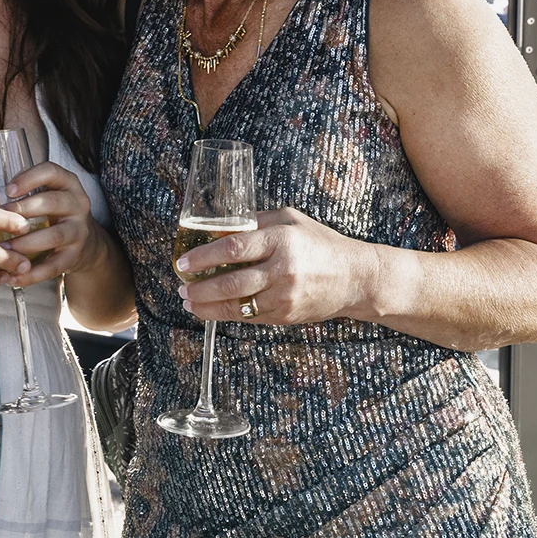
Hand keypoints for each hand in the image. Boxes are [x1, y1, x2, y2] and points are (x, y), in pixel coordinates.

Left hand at [0, 162, 106, 287]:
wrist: (85, 244)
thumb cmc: (53, 215)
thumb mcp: (40, 199)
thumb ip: (9, 197)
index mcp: (66, 184)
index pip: (51, 172)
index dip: (29, 179)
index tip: (8, 190)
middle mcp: (77, 204)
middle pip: (53, 201)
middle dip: (25, 210)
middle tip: (0, 219)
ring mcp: (78, 230)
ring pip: (54, 235)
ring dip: (26, 244)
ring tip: (3, 250)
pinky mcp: (75, 256)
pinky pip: (54, 266)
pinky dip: (32, 274)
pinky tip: (13, 277)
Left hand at [174, 206, 380, 325]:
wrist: (355, 278)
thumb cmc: (321, 243)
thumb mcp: (291, 220)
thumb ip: (257, 222)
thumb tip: (222, 227)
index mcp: (281, 240)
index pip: (234, 247)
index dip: (204, 256)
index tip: (184, 262)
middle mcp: (282, 269)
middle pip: (231, 281)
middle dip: (200, 287)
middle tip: (181, 286)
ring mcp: (284, 296)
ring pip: (237, 305)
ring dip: (208, 306)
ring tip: (189, 301)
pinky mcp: (286, 315)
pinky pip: (250, 317)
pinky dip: (228, 314)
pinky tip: (212, 310)